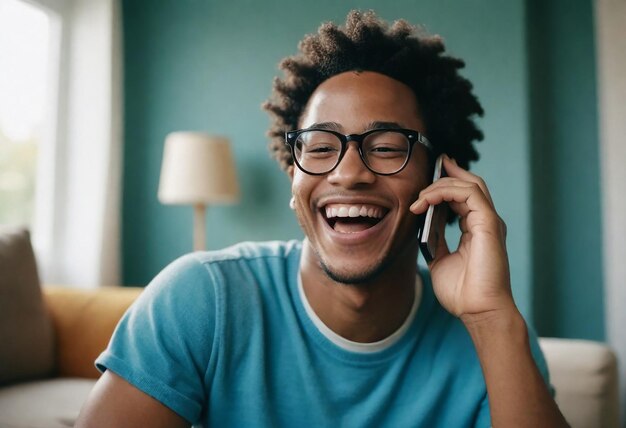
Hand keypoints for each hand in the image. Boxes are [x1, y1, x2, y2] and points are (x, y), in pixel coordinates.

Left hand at [410, 155, 515, 318]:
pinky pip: (469, 193)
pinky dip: (446, 191)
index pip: (464, 196)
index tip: (431, 174)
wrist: (477, 311)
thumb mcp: (440, 260)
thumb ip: (434, 241)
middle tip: (427, 170)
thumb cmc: (462, 293)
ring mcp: (488, 221)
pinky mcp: (489, 223)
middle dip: (447, 172)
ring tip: (420, 197)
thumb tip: (422, 226)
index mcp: (476, 229)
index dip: (447, 182)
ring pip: (469, 184)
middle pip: (469, 184)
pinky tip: (428, 200)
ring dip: (440, 185)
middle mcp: (485, 222)